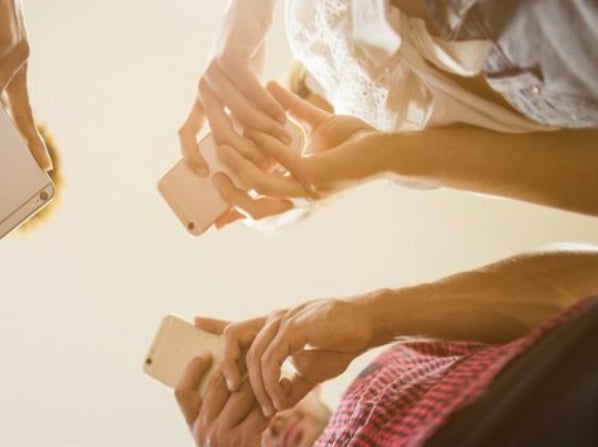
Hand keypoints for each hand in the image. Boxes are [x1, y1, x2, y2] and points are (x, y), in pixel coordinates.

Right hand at [174, 351, 279, 446]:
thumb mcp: (217, 446)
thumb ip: (218, 419)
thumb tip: (233, 384)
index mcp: (194, 430)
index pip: (181, 392)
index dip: (191, 369)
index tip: (205, 353)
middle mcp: (203, 431)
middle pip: (217, 384)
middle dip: (237, 366)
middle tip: (255, 352)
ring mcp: (221, 438)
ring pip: (241, 394)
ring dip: (261, 380)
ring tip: (276, 370)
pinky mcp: (243, 445)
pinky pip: (259, 412)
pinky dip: (274, 400)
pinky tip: (285, 392)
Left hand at [179, 0, 285, 175]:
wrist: (250, 14)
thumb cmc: (248, 57)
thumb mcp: (243, 93)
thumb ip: (245, 119)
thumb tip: (257, 155)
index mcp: (202, 100)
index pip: (186, 133)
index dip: (190, 156)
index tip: (204, 175)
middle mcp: (203, 89)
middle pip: (219, 132)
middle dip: (245, 153)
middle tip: (268, 165)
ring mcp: (214, 73)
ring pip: (238, 114)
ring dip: (264, 131)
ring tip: (284, 140)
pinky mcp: (231, 59)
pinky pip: (249, 91)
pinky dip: (267, 107)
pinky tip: (282, 117)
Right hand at [213, 81, 380, 215]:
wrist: (385, 147)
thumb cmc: (354, 141)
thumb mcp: (313, 126)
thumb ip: (289, 112)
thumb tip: (270, 85)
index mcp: (294, 194)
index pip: (257, 209)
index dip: (232, 211)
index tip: (212, 207)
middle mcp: (299, 200)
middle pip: (253, 211)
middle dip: (229, 196)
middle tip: (213, 172)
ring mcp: (308, 192)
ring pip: (261, 188)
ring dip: (240, 167)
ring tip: (224, 147)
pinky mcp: (317, 178)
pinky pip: (282, 165)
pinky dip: (267, 148)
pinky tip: (257, 132)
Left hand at [229, 296, 378, 414]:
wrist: (368, 324)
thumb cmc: (340, 343)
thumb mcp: (311, 370)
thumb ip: (291, 384)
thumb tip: (277, 403)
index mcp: (272, 327)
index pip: (236, 326)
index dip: (214, 324)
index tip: (194, 323)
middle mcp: (272, 321)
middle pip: (233, 338)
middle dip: (227, 367)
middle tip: (231, 392)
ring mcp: (282, 322)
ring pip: (253, 354)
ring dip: (257, 386)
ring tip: (267, 407)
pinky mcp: (295, 327)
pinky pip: (272, 358)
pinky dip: (272, 381)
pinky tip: (279, 397)